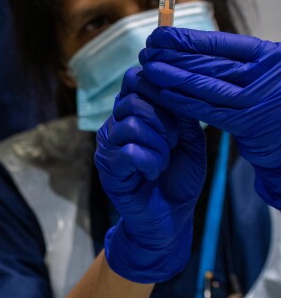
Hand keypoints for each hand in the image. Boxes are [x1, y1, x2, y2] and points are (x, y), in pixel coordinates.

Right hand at [95, 68, 206, 282]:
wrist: (169, 218)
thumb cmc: (178, 178)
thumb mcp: (189, 141)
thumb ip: (182, 114)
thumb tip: (175, 89)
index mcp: (131, 112)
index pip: (134, 79)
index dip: (157, 88)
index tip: (176, 113)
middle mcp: (114, 124)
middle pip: (134, 100)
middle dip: (164, 120)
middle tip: (172, 142)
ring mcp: (107, 146)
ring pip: (132, 125)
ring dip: (159, 144)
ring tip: (163, 160)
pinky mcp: (108, 168)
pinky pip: (130, 152)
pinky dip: (151, 161)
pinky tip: (153, 172)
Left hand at [140, 27, 280, 207]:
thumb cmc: (272, 96)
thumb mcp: (262, 70)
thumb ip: (233, 59)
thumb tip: (184, 45)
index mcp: (268, 55)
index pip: (219, 42)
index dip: (185, 39)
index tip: (159, 36)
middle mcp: (263, 75)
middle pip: (208, 62)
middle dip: (173, 56)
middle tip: (146, 52)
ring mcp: (255, 100)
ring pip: (205, 85)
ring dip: (173, 76)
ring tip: (150, 70)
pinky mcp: (246, 123)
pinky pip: (208, 110)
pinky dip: (184, 102)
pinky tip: (164, 94)